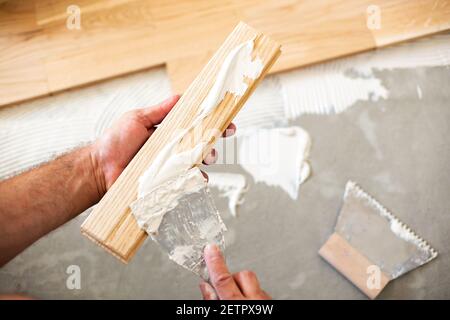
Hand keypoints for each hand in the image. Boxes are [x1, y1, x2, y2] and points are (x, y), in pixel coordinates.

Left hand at [90, 95, 234, 193]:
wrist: (99, 170)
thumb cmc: (115, 143)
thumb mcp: (136, 119)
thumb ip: (158, 110)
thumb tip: (180, 96)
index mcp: (168, 133)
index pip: (195, 125)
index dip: (212, 122)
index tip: (227, 120)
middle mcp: (172, 150)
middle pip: (201, 145)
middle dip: (214, 141)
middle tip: (217, 139)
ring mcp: (171, 168)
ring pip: (198, 164)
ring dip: (207, 159)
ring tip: (206, 157)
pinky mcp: (167, 184)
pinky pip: (187, 183)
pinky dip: (195, 181)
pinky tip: (196, 178)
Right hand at [200, 244, 270, 299]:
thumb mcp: (222, 312)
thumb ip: (213, 300)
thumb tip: (205, 285)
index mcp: (237, 303)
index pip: (223, 279)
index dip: (215, 263)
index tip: (210, 248)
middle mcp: (255, 300)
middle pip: (242, 275)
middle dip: (231, 278)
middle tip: (223, 291)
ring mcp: (266, 300)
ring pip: (252, 281)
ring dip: (241, 287)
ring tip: (236, 299)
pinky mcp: (272, 300)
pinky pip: (261, 289)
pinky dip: (252, 293)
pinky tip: (247, 302)